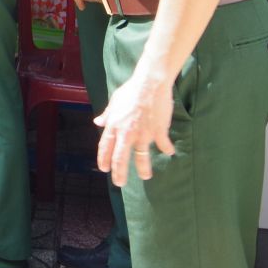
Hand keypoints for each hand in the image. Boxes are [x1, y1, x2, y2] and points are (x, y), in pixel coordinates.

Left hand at [95, 69, 175, 185]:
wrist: (150, 84)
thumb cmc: (131, 91)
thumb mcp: (114, 102)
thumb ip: (107, 115)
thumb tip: (97, 123)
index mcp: (114, 125)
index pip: (105, 147)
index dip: (104, 159)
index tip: (104, 169)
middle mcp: (126, 133)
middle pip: (120, 158)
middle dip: (119, 173)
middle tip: (120, 183)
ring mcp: (143, 134)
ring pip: (141, 157)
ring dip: (143, 169)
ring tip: (145, 176)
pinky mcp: (158, 131)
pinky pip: (162, 144)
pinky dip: (166, 149)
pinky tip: (169, 152)